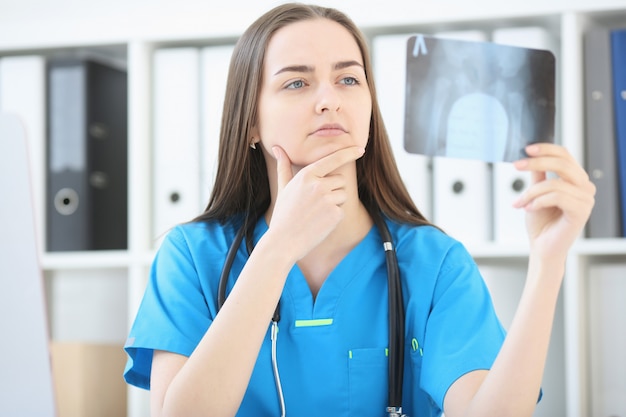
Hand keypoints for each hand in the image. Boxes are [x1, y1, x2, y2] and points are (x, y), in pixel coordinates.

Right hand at [267, 145, 363, 261]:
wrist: (284, 241)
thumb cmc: (283, 214)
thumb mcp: (283, 187)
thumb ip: (284, 166)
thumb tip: (277, 148)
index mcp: (307, 175)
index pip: (333, 159)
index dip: (349, 153)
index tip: (360, 149)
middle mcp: (318, 185)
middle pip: (340, 180)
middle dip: (333, 189)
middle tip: (316, 203)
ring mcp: (328, 199)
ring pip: (343, 195)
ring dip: (335, 202)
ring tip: (316, 212)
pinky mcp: (335, 214)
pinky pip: (342, 210)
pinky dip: (334, 216)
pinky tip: (320, 222)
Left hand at [512, 143, 595, 260]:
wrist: (542, 246)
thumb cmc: (541, 221)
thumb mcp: (536, 192)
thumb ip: (538, 174)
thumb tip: (531, 154)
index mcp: (576, 179)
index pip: (564, 155)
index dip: (546, 149)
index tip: (526, 149)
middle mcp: (585, 187)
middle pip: (562, 164)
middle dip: (536, 163)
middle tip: (517, 165)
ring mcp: (586, 199)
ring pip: (554, 184)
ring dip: (531, 192)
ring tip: (520, 203)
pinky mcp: (581, 212)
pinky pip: (556, 197)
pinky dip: (538, 201)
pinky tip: (529, 208)